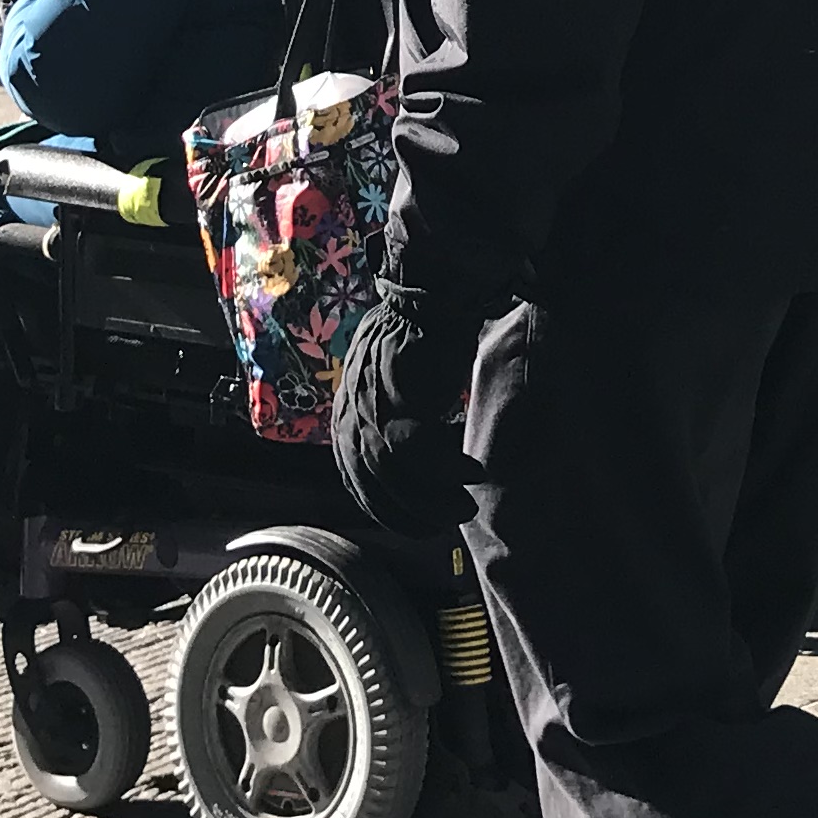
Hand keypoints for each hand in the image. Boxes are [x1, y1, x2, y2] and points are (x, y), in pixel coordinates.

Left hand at [327, 297, 475, 537]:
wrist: (427, 292)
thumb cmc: (419, 342)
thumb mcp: (395, 393)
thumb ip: (394, 428)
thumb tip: (420, 471)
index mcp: (344, 421)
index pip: (358, 484)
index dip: (391, 510)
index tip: (422, 524)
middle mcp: (348, 418)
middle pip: (375, 486)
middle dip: (414, 513)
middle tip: (451, 519)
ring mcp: (368, 408)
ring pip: (394, 476)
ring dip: (433, 498)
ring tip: (465, 503)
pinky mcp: (395, 397)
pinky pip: (418, 451)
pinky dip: (447, 468)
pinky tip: (473, 470)